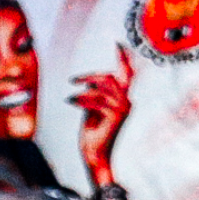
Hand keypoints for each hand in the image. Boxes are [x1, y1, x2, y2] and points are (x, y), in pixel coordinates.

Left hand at [70, 45, 133, 184]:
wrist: (95, 154)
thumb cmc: (94, 133)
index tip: (118, 45)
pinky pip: (96, 100)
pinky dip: (81, 99)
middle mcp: (127, 102)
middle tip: (74, 80)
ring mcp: (123, 109)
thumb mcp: (94, 109)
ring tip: (71, 96)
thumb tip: (91, 82)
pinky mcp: (115, 116)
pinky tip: (71, 101)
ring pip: (102, 89)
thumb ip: (96, 95)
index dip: (123, 59)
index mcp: (124, 99)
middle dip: (91, 76)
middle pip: (110, 78)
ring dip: (84, 90)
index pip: (127, 74)